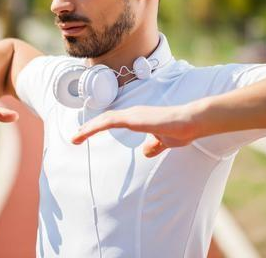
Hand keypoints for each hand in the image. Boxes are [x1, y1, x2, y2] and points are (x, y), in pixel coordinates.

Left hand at [71, 105, 197, 157]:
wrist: (190, 122)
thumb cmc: (179, 130)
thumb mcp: (163, 142)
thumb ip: (154, 145)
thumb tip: (145, 152)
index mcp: (138, 118)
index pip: (114, 120)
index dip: (100, 126)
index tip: (87, 133)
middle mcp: (132, 113)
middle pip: (105, 118)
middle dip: (89, 127)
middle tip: (75, 137)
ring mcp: (132, 114)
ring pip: (104, 120)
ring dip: (88, 128)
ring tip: (75, 137)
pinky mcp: (133, 118)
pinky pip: (109, 122)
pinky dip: (95, 127)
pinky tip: (86, 132)